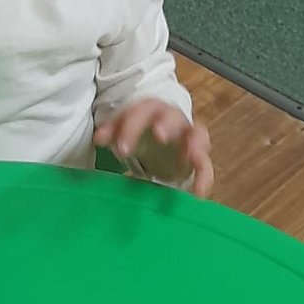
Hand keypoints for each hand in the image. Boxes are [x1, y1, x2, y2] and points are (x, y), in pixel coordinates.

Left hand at [97, 100, 213, 197]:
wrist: (161, 139)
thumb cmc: (141, 133)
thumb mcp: (125, 131)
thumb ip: (112, 133)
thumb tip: (98, 138)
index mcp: (152, 110)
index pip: (144, 110)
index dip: (133, 126)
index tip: (120, 148)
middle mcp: (174, 119)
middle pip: (172, 116)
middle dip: (165, 124)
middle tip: (158, 135)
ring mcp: (189, 137)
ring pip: (198, 134)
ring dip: (194, 144)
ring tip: (189, 157)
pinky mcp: (198, 157)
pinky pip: (205, 165)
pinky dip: (204, 178)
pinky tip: (197, 193)